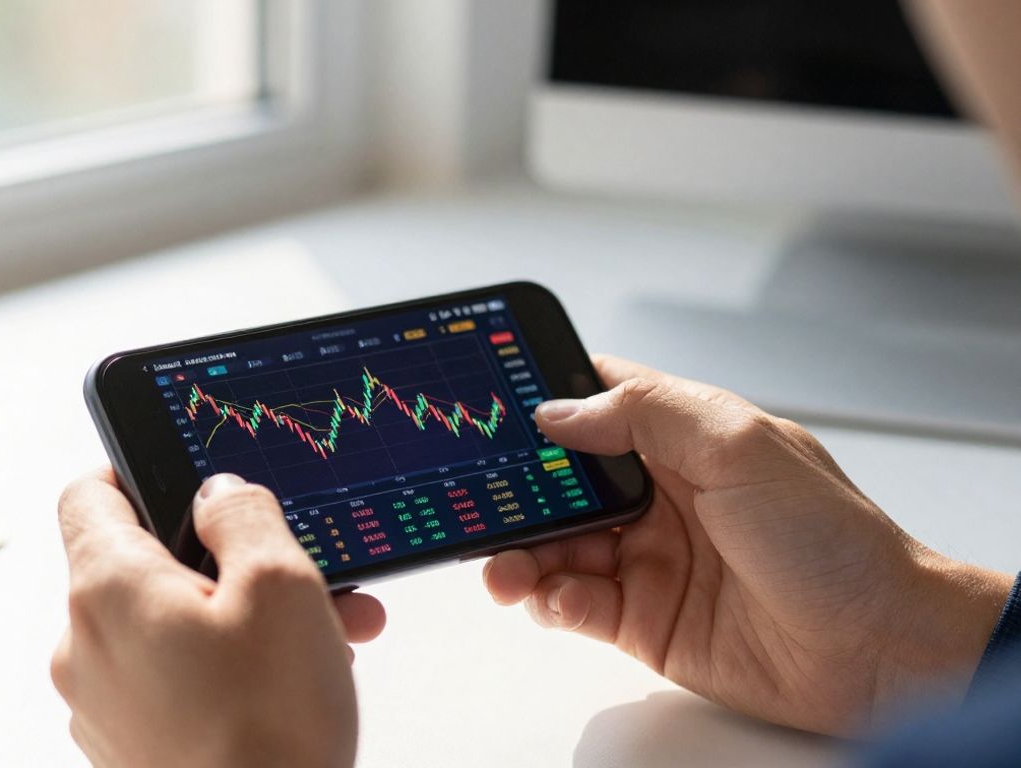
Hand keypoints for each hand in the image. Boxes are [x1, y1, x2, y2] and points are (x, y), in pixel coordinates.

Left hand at [52, 470, 383, 767]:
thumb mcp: (281, 585)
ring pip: (168, 627)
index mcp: (108, 590)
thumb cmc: (268, 732)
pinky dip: (221, 668)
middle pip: (147, 565)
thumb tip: (219, 493)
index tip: (183, 474)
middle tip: (300, 574)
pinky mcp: (129, 748)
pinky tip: (285, 684)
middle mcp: (85, 646)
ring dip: (239, 618)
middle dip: (229, 561)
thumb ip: (243, 515)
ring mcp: (103, 705)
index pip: (89, 495)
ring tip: (321, 637)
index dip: (136, 470)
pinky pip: (170, 680)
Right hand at [483, 356, 1010, 734]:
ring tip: (503, 568)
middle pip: (558, 481)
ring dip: (518, 553)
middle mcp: (660, 495)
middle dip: (514, 491)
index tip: (488, 407)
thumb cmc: (836, 543)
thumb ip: (646, 412)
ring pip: (554, 545)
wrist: (881, 651)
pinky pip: (572, 603)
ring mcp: (648, 557)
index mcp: (683, 439)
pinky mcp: (642, 619)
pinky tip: (552, 598)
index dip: (540, 399)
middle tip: (480, 502)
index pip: (595, 401)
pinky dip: (549, 599)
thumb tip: (561, 408)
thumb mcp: (741, 446)